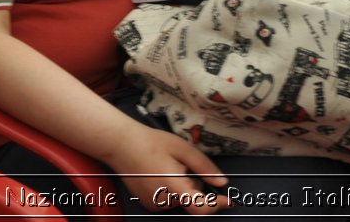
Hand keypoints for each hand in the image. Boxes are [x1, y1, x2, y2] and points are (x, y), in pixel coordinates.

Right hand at [100, 124, 227, 215]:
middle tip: (184, 165)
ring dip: (183, 187)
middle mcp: (164, 201)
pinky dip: (171, 189)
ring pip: (181, 200)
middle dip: (195, 185)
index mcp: (174, 187)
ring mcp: (155, 204)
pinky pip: (168, 199)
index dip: (217, 205)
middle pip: (192, 201)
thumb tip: (221, 182)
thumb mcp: (182, 148)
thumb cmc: (150, 143)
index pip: (202, 207)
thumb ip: (204, 166)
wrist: (121, 144)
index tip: (228, 200)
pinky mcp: (148, 203)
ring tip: (168, 166)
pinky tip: (160, 172)